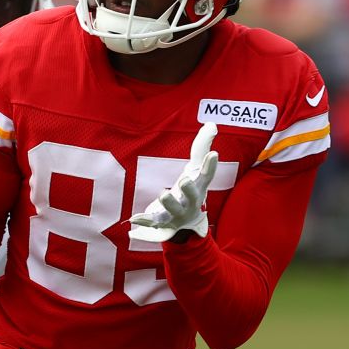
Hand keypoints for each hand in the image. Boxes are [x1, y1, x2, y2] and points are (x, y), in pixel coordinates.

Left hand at [129, 123, 218, 242]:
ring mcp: (176, 214)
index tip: (214, 153)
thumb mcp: (196, 172)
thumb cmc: (190, 191)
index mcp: (198, 189)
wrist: (185, 224)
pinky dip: (143, 220)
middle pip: (192, 197)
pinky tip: (134, 217)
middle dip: (189, 189)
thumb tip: (211, 124)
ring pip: (173, 210)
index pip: (207, 177)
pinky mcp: (161, 222)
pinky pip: (151, 222)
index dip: (211, 166)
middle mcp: (190, 203)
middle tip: (185, 179)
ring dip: (169, 202)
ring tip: (164, 193)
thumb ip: (201, 147)